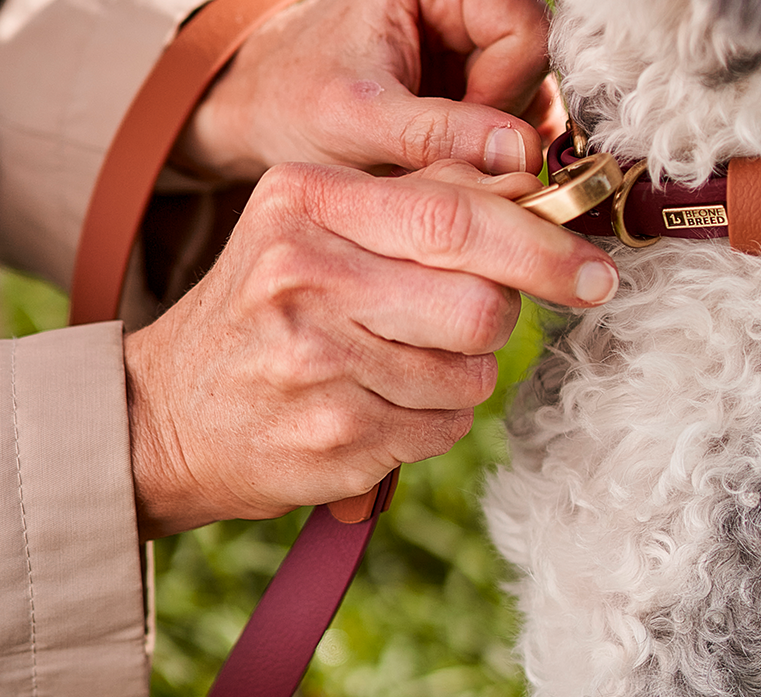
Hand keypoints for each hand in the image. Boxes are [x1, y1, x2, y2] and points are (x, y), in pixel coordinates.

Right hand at [124, 161, 616, 540]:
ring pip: (471, 377)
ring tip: (395, 369)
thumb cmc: (261, 318)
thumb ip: (416, 205)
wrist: (167, 417)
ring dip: (458, 378)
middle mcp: (307, 277)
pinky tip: (376, 410)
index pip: (459, 216)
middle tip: (473, 323)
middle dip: (498, 321)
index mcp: (307, 204)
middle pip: (483, 305)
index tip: (593, 272)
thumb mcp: (312, 231)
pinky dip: (430, 423)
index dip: (544, 246)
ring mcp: (321, 366)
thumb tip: (532, 194)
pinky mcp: (338, 439)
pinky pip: (442, 430)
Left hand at [172, 0, 558, 181]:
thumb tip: (518, 154)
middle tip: (455, 165)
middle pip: (535, 70)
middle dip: (503, 126)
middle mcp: (459, 11)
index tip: (470, 139)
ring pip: (527, 105)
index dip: (509, 90)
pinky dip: (484, 164)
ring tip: (439, 171)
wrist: (259, 118)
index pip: (525, 30)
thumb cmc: (292, 101)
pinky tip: (444, 177)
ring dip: (495, 152)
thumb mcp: (360, 122)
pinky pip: (507, 132)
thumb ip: (438, 135)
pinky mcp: (465, 98)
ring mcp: (466, 56)